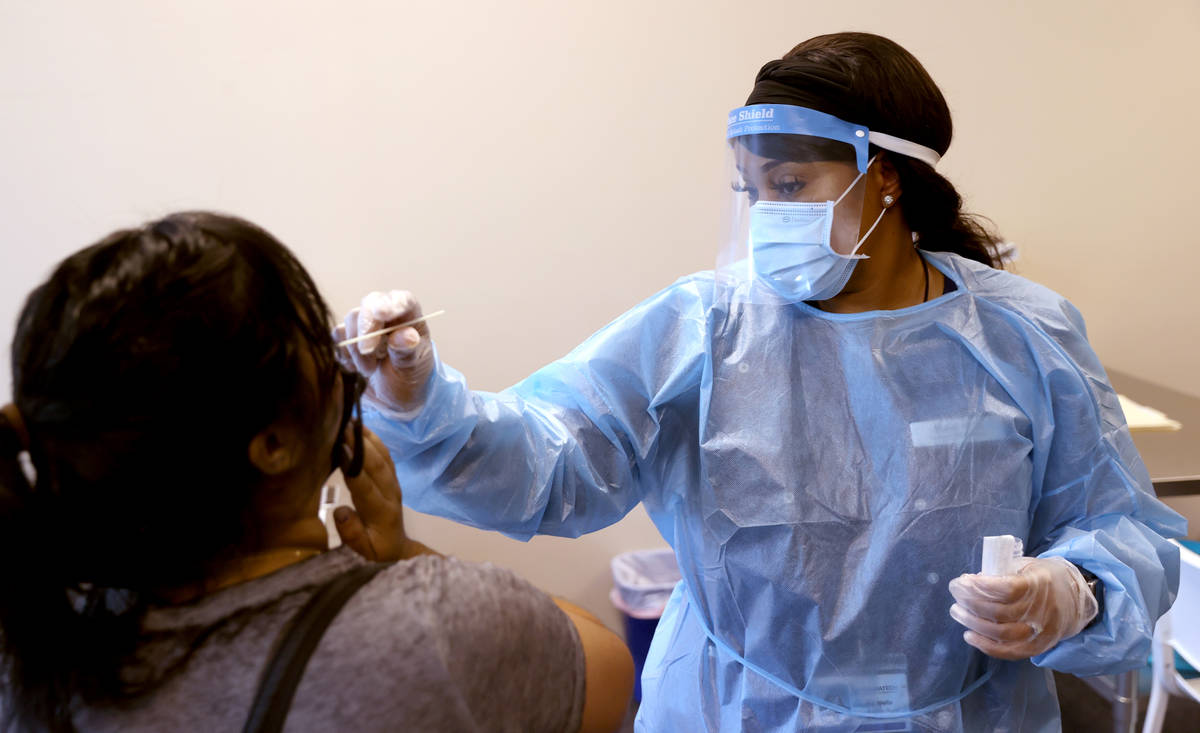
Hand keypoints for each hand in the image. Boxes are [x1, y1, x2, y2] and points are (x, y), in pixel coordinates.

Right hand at [333, 427, 420, 561]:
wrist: (396, 548)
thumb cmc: (375, 550)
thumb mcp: (363, 552)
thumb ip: (352, 534)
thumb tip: (341, 511)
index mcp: (381, 512)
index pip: (366, 487)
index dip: (354, 468)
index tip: (341, 449)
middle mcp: (390, 493)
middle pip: (377, 466)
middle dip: (360, 444)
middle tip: (343, 425)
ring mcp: (393, 483)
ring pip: (383, 457)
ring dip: (368, 438)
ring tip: (351, 420)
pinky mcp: (392, 477)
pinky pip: (386, 455)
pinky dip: (374, 439)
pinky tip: (362, 426)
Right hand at [334, 290, 434, 411]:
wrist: (392, 397)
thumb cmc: (410, 378)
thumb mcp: (414, 369)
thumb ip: (408, 351)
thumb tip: (406, 336)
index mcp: (410, 318)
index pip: (401, 300)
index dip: (390, 303)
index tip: (381, 314)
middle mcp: (387, 315)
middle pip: (369, 305)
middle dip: (366, 328)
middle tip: (368, 352)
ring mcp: (366, 324)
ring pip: (351, 321)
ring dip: (357, 350)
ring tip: (371, 369)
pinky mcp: (348, 336)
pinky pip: (338, 337)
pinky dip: (345, 355)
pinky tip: (359, 368)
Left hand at [948, 556, 1097, 659]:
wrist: (1074, 600)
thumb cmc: (1041, 578)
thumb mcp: (1024, 566)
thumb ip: (1000, 572)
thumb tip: (969, 582)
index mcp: (1040, 583)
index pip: (1007, 589)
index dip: (980, 587)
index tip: (962, 581)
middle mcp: (1042, 609)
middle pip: (1000, 612)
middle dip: (970, 603)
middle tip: (955, 594)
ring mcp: (1042, 631)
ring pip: (1002, 634)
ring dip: (973, 623)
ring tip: (957, 612)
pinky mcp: (1038, 647)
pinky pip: (1009, 652)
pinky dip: (986, 646)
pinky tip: (969, 635)